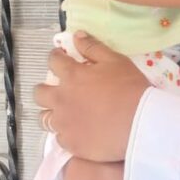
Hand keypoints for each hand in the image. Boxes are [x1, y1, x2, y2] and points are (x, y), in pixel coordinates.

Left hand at [34, 33, 149, 160]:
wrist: (141, 124)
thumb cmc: (130, 88)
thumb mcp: (116, 61)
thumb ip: (93, 47)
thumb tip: (77, 36)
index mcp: (72, 76)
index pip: (53, 61)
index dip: (55, 57)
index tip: (60, 58)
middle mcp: (61, 99)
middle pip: (39, 93)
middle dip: (45, 89)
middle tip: (59, 90)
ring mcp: (64, 124)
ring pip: (45, 119)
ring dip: (52, 114)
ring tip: (66, 115)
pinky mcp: (71, 144)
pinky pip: (59, 139)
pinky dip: (66, 134)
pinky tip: (77, 133)